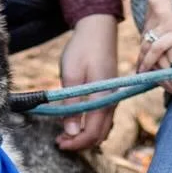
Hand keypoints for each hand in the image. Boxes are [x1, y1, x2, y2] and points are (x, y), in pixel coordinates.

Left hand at [56, 15, 119, 150]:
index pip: (92, 133)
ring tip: (64, 133)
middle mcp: (112, 102)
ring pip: (102, 128)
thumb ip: (71, 104)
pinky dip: (90, 126)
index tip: (59, 143)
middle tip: (59, 141)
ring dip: (84, 136)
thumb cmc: (82, 49)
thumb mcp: (71, 75)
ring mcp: (112, 98)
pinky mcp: (109, 94)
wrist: (98, 29)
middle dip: (79, 143)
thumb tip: (70, 132)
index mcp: (103, 98)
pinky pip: (102, 118)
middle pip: (99, 135)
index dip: (75, 143)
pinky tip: (75, 120)